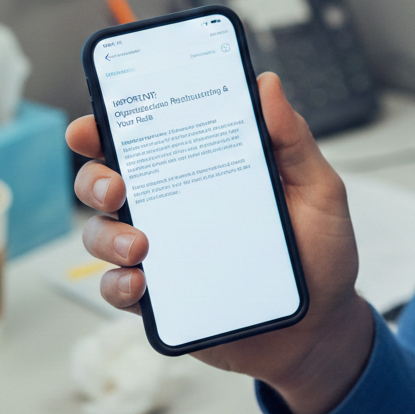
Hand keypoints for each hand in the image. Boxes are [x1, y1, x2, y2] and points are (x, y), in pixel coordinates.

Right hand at [69, 72, 374, 413]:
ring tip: (139, 245)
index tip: (94, 123)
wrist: (320, 329)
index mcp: (204, 167)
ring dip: (107, 234)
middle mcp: (174, 203)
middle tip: (117, 186)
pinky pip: (119, 288)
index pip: (148, 135)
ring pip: (103, 232)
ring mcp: (164, 250)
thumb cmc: (319, 252)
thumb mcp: (318, 190)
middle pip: (108, 179)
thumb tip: (267, 84)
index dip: (109, 123)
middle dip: (95, 177)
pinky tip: (141, 284)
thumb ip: (293, 139)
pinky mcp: (161, 297)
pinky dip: (119, 284)